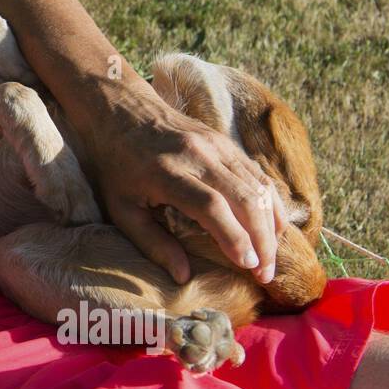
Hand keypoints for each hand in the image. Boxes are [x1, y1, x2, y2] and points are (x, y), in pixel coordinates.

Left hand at [89, 83, 286, 285]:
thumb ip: (151, 242)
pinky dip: (271, 203)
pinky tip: (273, 229)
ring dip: (271, 225)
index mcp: (167, 172)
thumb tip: (182, 276)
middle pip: (245, 198)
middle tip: (266, 275)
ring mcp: (216, 145)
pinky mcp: (225, 142)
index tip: (248, 266)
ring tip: (271, 259)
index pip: (212, 206)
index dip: (234, 237)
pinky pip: (257, 175)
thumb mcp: (120, 208)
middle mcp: (198, 155)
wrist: (121, 111)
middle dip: (262, 240)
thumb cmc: (116, 165)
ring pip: (258, 187)